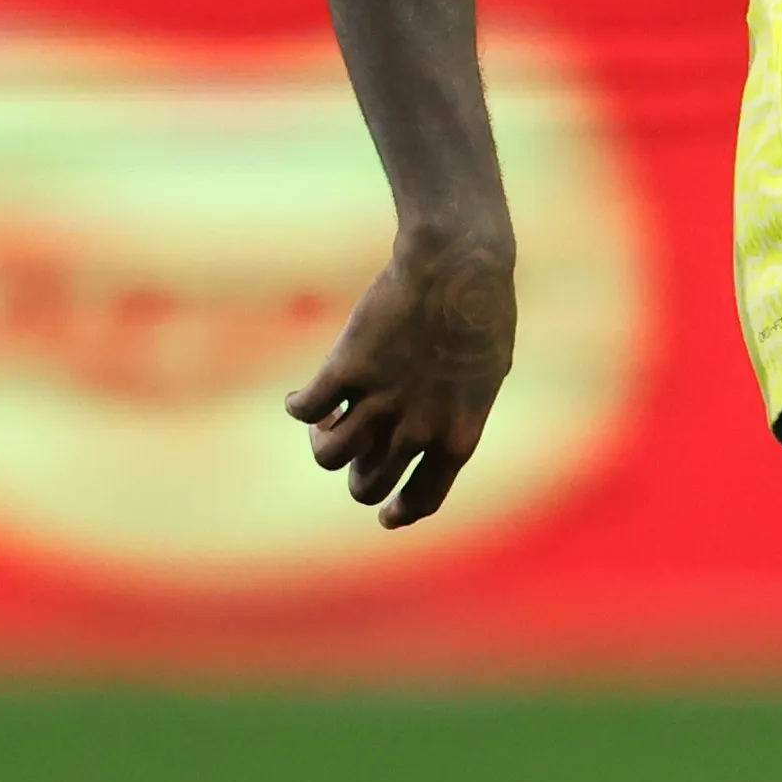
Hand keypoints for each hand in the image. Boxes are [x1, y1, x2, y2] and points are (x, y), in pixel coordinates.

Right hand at [286, 229, 517, 525]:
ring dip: (323, 443)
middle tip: (354, 446)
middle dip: (357, 475)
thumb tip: (433, 435)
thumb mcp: (484, 376)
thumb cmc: (481, 313)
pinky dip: (297, 408)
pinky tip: (296, 398)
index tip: (386, 516)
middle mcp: (418, 429)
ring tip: (327, 420)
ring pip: (330, 456)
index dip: (400, 512)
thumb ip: (458, 413)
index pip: (424, 497)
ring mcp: (380, 400)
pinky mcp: (347, 368)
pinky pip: (307, 410)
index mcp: (457, 436)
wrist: (457, 265)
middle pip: (368, 485)